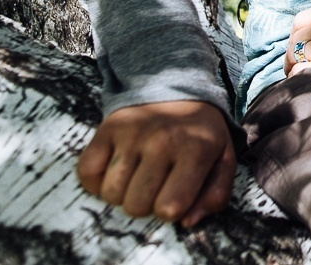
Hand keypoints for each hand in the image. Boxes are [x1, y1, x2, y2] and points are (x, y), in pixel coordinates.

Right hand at [76, 100, 235, 226]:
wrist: (176, 87)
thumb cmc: (200, 133)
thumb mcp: (223, 159)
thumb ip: (216, 195)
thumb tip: (187, 222)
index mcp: (196, 149)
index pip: (170, 207)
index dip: (170, 210)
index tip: (176, 195)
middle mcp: (162, 140)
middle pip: (136, 206)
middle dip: (146, 204)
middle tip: (157, 184)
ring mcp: (132, 133)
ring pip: (111, 194)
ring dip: (123, 193)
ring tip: (139, 175)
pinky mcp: (107, 128)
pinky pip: (87, 173)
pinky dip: (97, 180)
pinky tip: (117, 169)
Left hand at [284, 0, 310, 76]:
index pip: (300, 21)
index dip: (296, 38)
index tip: (301, 50)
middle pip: (295, 40)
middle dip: (293, 55)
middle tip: (296, 69)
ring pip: (296, 57)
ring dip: (296, 69)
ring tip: (305, 79)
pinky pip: (304, 73)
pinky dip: (303, 80)